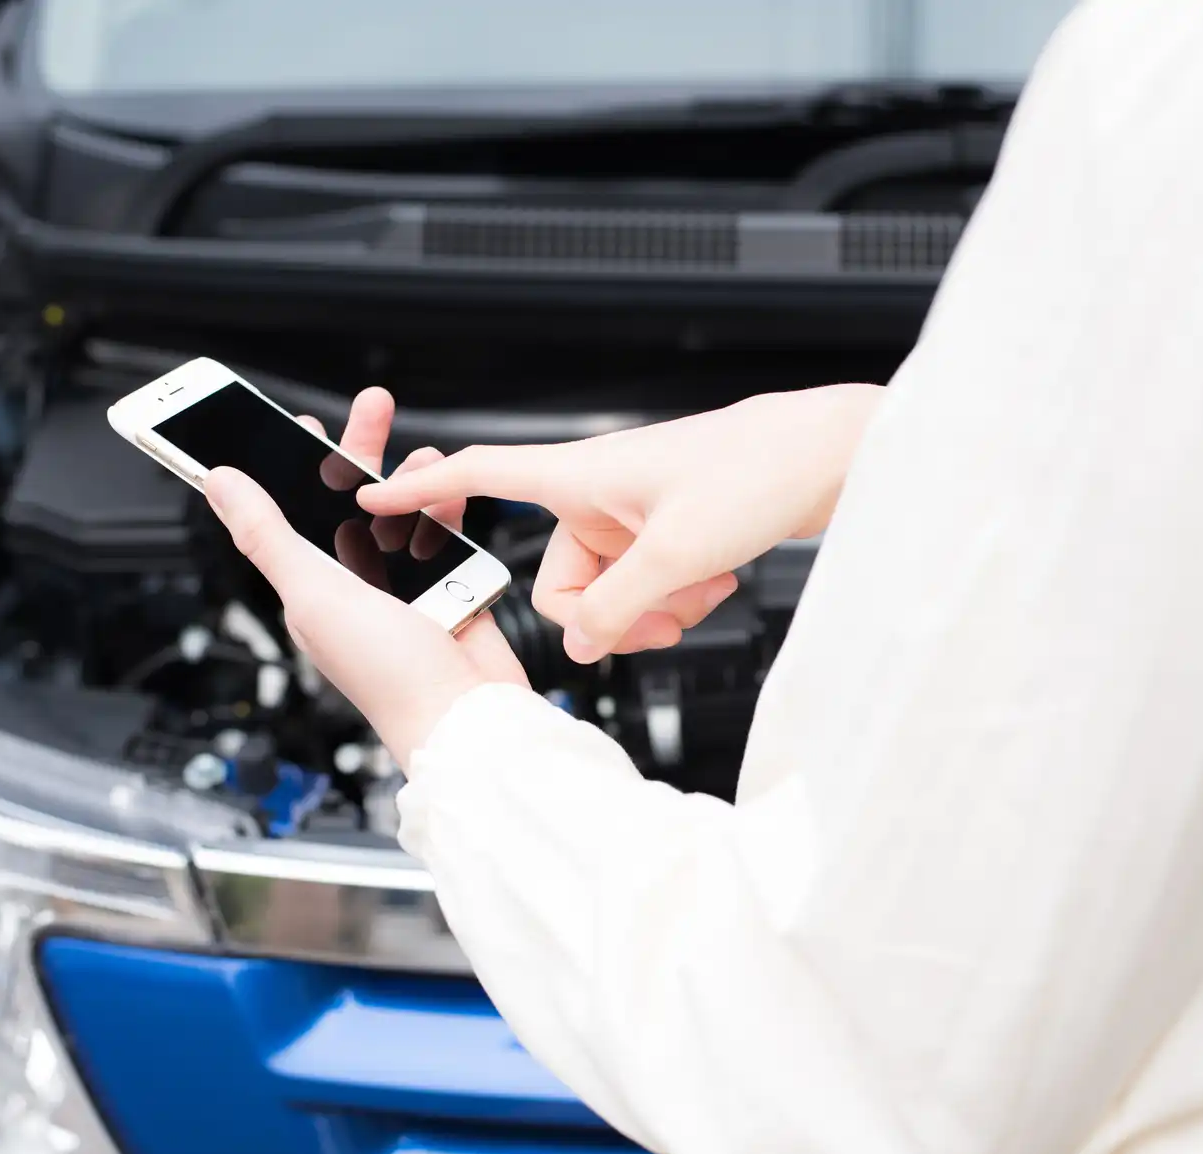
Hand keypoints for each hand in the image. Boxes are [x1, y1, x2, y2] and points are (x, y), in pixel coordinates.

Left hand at [203, 387, 525, 766]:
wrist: (469, 719)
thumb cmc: (390, 678)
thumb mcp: (314, 595)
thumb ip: (267, 536)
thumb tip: (219, 482)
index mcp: (312, 588)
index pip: (288, 513)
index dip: (286, 466)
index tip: (291, 421)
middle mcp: (356, 583)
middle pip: (350, 501)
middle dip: (359, 451)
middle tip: (373, 407)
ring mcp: (405, 585)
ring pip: (402, 512)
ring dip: (411, 478)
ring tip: (425, 455)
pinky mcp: (450, 588)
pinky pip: (445, 533)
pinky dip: (448, 507)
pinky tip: (452, 490)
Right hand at [356, 384, 882, 661]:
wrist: (830, 457)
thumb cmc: (759, 470)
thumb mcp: (676, 554)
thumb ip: (616, 608)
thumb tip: (581, 647)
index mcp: (578, 475)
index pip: (480, 475)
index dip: (423, 492)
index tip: (372, 502)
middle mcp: (598, 495)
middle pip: (561, 583)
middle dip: (608, 616)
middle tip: (659, 618)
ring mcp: (634, 518)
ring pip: (609, 595)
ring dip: (652, 612)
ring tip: (699, 594)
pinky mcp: (668, 535)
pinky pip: (646, 589)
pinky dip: (677, 600)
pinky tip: (715, 585)